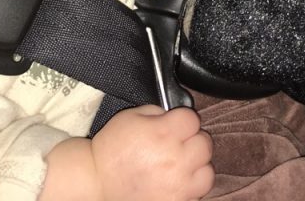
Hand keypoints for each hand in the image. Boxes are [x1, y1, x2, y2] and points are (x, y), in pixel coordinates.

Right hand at [42, 105, 212, 200]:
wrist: (97, 181)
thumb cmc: (111, 149)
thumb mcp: (130, 116)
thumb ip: (158, 112)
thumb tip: (174, 116)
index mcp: (164, 132)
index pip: (192, 119)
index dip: (183, 119)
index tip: (176, 124)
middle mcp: (175, 158)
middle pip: (204, 143)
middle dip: (193, 140)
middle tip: (178, 143)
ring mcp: (179, 184)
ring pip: (207, 170)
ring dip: (197, 165)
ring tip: (181, 165)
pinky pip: (198, 193)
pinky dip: (190, 186)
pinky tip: (177, 181)